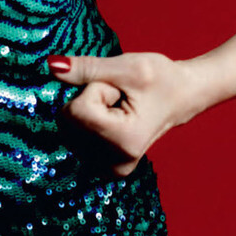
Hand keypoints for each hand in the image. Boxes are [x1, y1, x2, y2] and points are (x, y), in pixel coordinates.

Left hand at [45, 50, 196, 177]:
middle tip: (120, 100)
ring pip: (68, 129)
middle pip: (68, 121)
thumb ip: (87, 68)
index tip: (121, 92)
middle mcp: (116, 163)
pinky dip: (88, 124)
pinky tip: (113, 121)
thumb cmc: (162, 79)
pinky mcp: (105, 168)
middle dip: (89, 101)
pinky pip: (74, 138)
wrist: (184, 97)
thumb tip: (52, 66)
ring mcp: (110, 169)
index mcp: (124, 141)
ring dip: (88, 111)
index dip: (95, 90)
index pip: (76, 110)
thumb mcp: (127, 66)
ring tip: (119, 109)